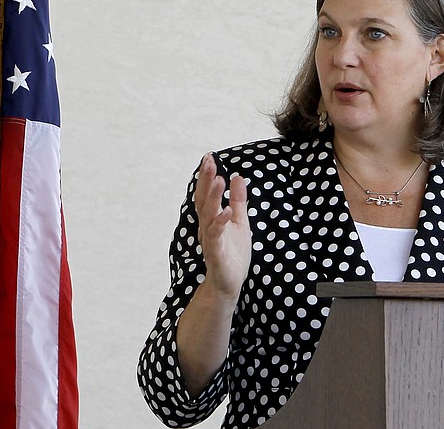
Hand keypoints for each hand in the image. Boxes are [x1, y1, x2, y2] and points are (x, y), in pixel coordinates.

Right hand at [195, 154, 251, 299]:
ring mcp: (211, 241)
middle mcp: (207, 228)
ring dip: (213, 198)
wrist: (229, 285)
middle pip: (204, 201)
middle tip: (208, 161)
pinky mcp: (216, 254)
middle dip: (205, 181)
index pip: (207, 194)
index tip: (209, 157)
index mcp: (211, 219)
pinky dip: (220, 223)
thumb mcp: (240, 223)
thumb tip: (238, 177)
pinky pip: (216, 236)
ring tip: (218, 180)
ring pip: (209, 216)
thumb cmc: (233, 254)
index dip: (206, 177)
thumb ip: (239, 201)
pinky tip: (227, 211)